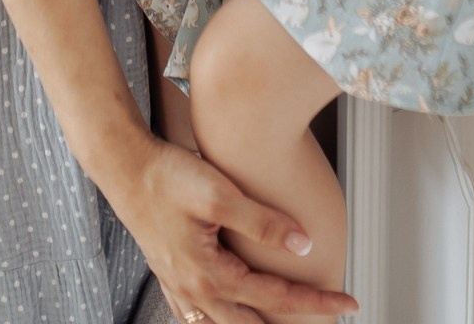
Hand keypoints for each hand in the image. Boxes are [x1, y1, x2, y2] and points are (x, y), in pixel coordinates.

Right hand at [103, 134, 356, 323]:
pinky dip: (220, 322)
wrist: (123, 166)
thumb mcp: (219, 193)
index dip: (317, 301)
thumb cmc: (167, 175)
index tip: (350, 302)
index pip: (277, 298)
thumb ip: (262, 222)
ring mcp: (177, 286)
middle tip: (325, 319)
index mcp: (210, 274)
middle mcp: (193, 290)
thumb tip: (303, 244)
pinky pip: (197, 316)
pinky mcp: (169, 275)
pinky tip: (227, 317)